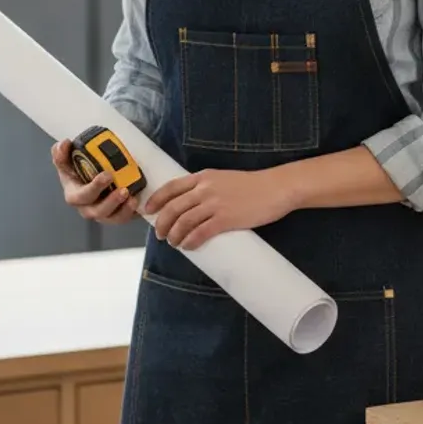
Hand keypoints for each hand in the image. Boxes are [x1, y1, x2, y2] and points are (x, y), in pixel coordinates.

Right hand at [51, 139, 137, 224]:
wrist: (91, 176)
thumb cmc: (77, 170)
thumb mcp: (67, 161)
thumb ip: (61, 153)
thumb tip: (65, 144)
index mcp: (74, 195)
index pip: (81, 196)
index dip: (94, 188)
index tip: (107, 175)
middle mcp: (88, 208)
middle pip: (98, 212)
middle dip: (111, 202)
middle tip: (124, 190)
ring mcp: (103, 214)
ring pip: (113, 219)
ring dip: (124, 211)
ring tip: (133, 199)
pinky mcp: (116, 215)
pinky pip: (125, 218)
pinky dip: (133, 213)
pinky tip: (139, 203)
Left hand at [143, 168, 294, 251]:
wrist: (274, 188)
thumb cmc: (251, 185)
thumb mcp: (222, 178)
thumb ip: (206, 187)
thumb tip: (190, 204)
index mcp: (203, 176)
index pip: (171, 187)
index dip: (156, 200)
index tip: (148, 210)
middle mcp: (205, 188)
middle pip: (173, 207)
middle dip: (162, 223)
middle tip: (160, 234)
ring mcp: (215, 203)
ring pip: (184, 222)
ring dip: (174, 235)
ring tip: (173, 242)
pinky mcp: (226, 219)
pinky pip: (201, 232)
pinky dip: (190, 241)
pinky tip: (188, 246)